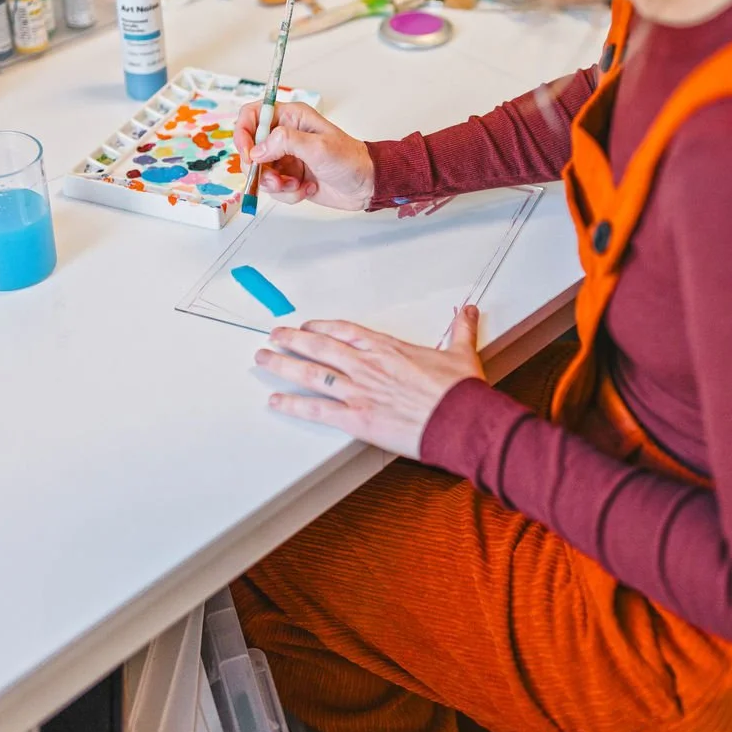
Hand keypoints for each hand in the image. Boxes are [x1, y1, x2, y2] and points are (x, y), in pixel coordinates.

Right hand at [234, 101, 374, 209]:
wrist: (366, 185)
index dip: (244, 132)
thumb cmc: (350, 159)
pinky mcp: (290, 177)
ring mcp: (286, 157)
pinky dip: (287, 193)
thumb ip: (285, 142)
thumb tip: (258, 150)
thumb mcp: (318, 147)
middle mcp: (285, 135)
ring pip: (260, 172)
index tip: (248, 153)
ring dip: (275, 184)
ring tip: (296, 185)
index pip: (253, 115)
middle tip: (275, 178)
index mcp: (291, 117)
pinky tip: (306, 189)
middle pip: (251, 148)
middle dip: (260, 168)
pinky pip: (274, 188)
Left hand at [254, 306, 484, 457]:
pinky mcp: (357, 418)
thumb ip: (460, 330)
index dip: (322, 326)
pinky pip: (316, 410)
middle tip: (273, 336)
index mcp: (387, 348)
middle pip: (320, 346)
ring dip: (283, 365)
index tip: (307, 325)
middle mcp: (367, 365)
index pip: (345, 331)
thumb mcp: (461, 354)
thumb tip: (468, 312)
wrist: (460, 419)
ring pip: (311, 373)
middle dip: (292, 340)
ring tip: (263, 358)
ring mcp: (359, 391)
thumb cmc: (459, 391)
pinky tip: (275, 401)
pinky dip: (293, 405)